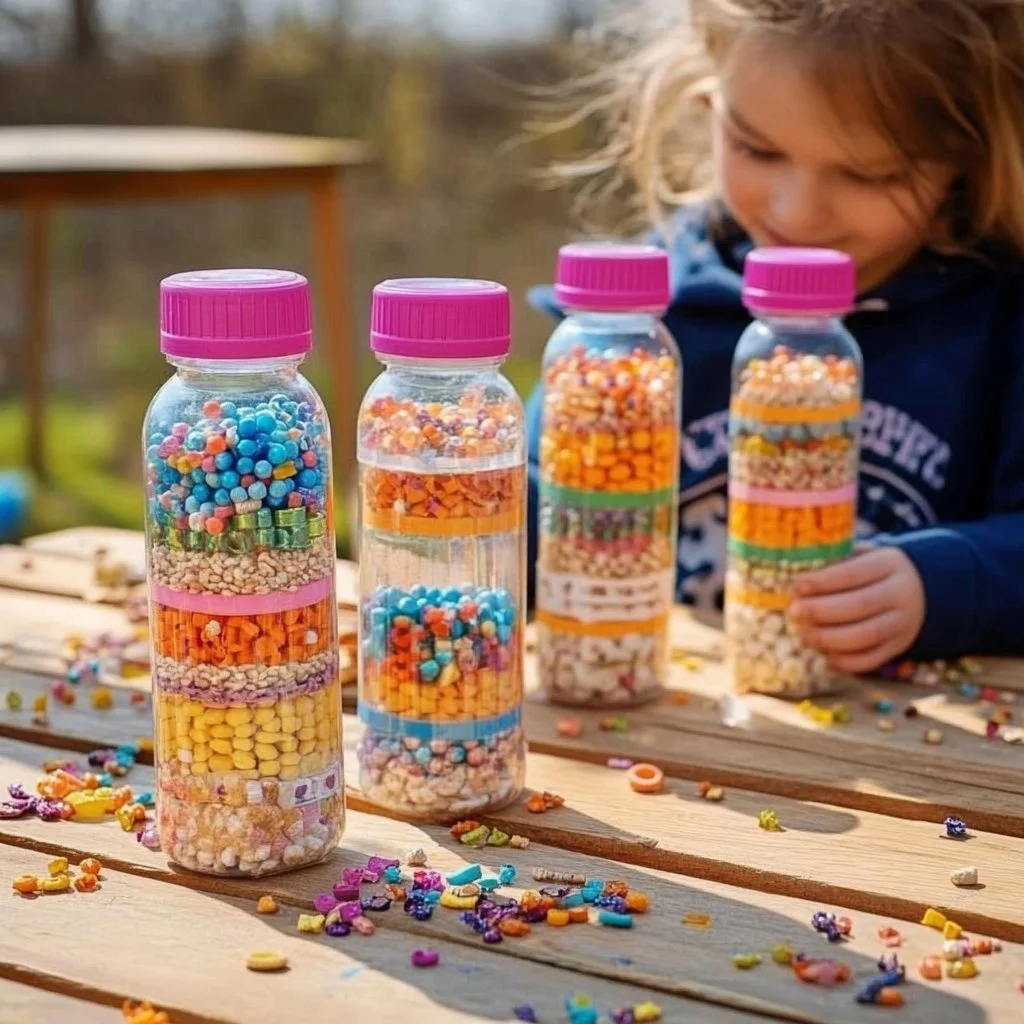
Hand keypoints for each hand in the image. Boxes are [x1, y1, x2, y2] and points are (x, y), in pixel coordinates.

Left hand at [788, 546, 925, 673]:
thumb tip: (796, 578)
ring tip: (804, 635)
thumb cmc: (873, 572)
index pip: (853, 573)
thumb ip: (835, 562)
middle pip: (860, 605)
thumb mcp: (862, 556)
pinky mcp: (898, 646)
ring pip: (866, 635)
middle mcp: (900, 595)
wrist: (919, 592)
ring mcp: (902, 624)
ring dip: (830, 639)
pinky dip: (845, 661)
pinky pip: (872, 659)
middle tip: (795, 612)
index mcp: (888, 565)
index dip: (823, 581)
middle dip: (821, 611)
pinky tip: (824, 654)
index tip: (798, 586)